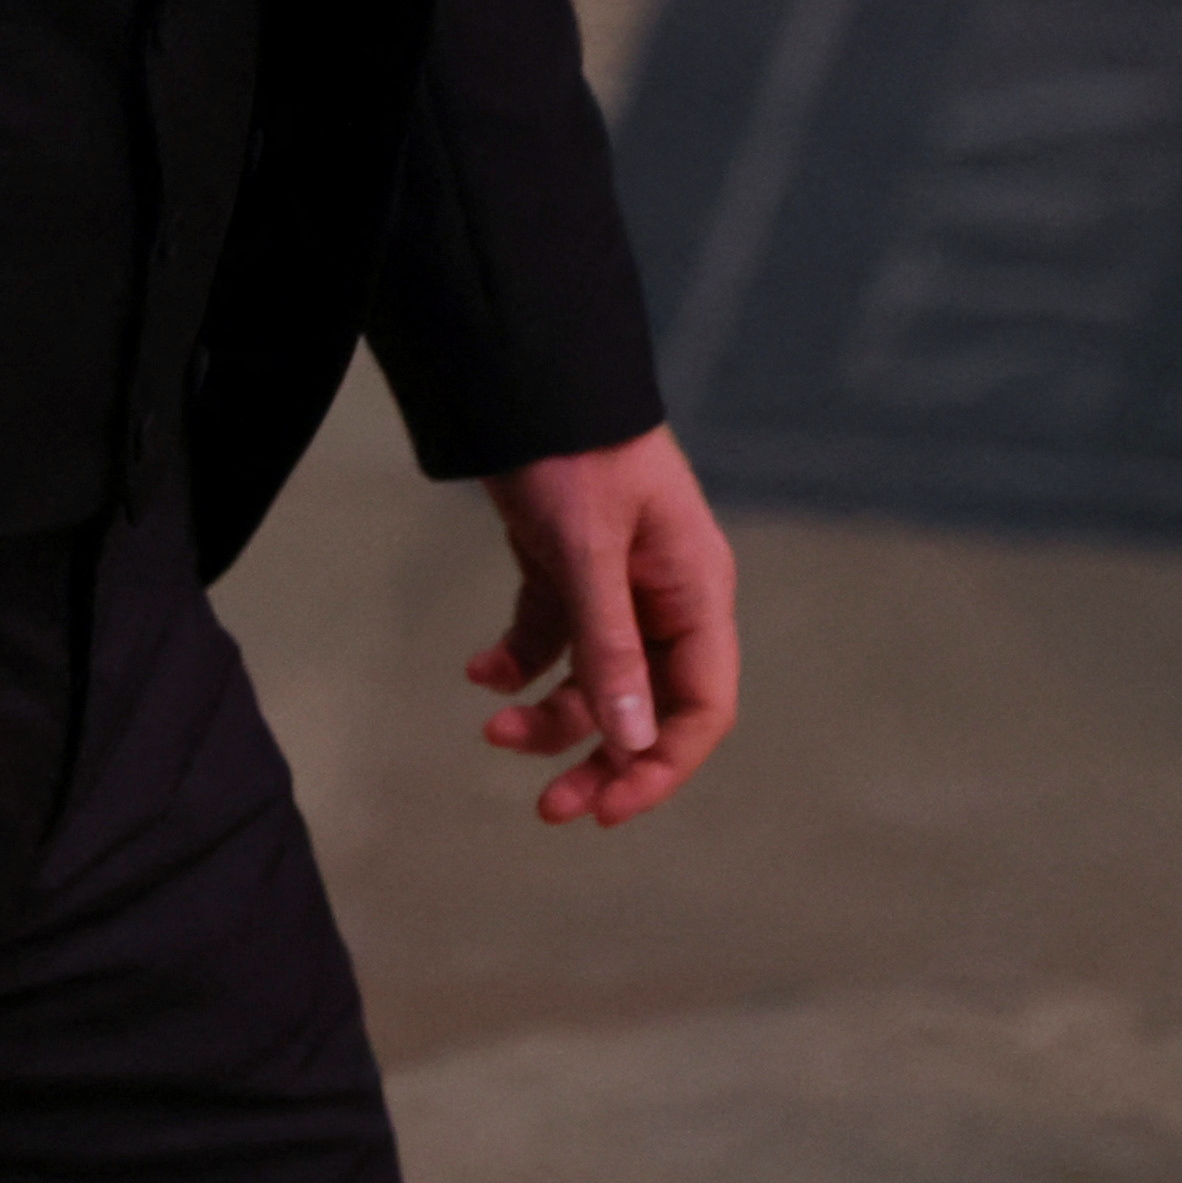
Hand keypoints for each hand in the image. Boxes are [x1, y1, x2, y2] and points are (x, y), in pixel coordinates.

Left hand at [467, 423, 736, 825]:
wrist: (525, 374)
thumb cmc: (572, 450)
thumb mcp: (587, 551)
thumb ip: (610, 647)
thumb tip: (631, 743)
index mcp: (695, 592)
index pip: (701, 708)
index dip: (661, 765)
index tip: (605, 807)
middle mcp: (664, 599)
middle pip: (646, 709)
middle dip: (600, 759)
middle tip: (549, 808)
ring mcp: (616, 587)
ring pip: (594, 684)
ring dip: (548, 716)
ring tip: (492, 726)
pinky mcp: (567, 572)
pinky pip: (551, 641)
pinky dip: (518, 663)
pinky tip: (480, 668)